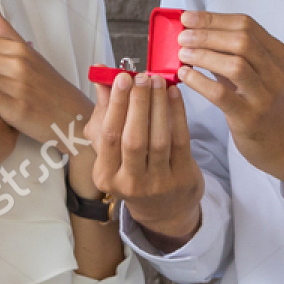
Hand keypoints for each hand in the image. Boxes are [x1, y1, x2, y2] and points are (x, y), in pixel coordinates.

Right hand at [90, 71, 204, 245]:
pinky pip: (180, 141)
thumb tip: (102, 74)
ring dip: (158, 105)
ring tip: (158, 81)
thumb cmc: (134, 171)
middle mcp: (130, 183)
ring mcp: (158, 184)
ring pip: (158, 139)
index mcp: (106, 176)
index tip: (121, 78)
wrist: (164, 209)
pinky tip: (174, 95)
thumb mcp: (114, 149)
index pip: (109, 136)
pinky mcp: (181, 179)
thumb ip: (107, 111)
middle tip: (141, 77)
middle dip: (137, 103)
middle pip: (133, 138)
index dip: (116, 105)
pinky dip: (178, 114)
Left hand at [175, 10, 283, 184]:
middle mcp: (275, 71)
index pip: (246, 24)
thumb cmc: (260, 101)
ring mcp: (264, 95)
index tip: (188, 17)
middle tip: (182, 37)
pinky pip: (222, 94)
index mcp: (277, 53)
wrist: (282, 140)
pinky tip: (185, 75)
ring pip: (235, 65)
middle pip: (242, 40)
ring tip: (182, 54)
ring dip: (203, 55)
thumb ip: (230, 51)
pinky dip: (200, 81)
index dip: (213, 18)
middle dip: (207, 34)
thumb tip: (193, 30)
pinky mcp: (250, 117)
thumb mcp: (255, 71)